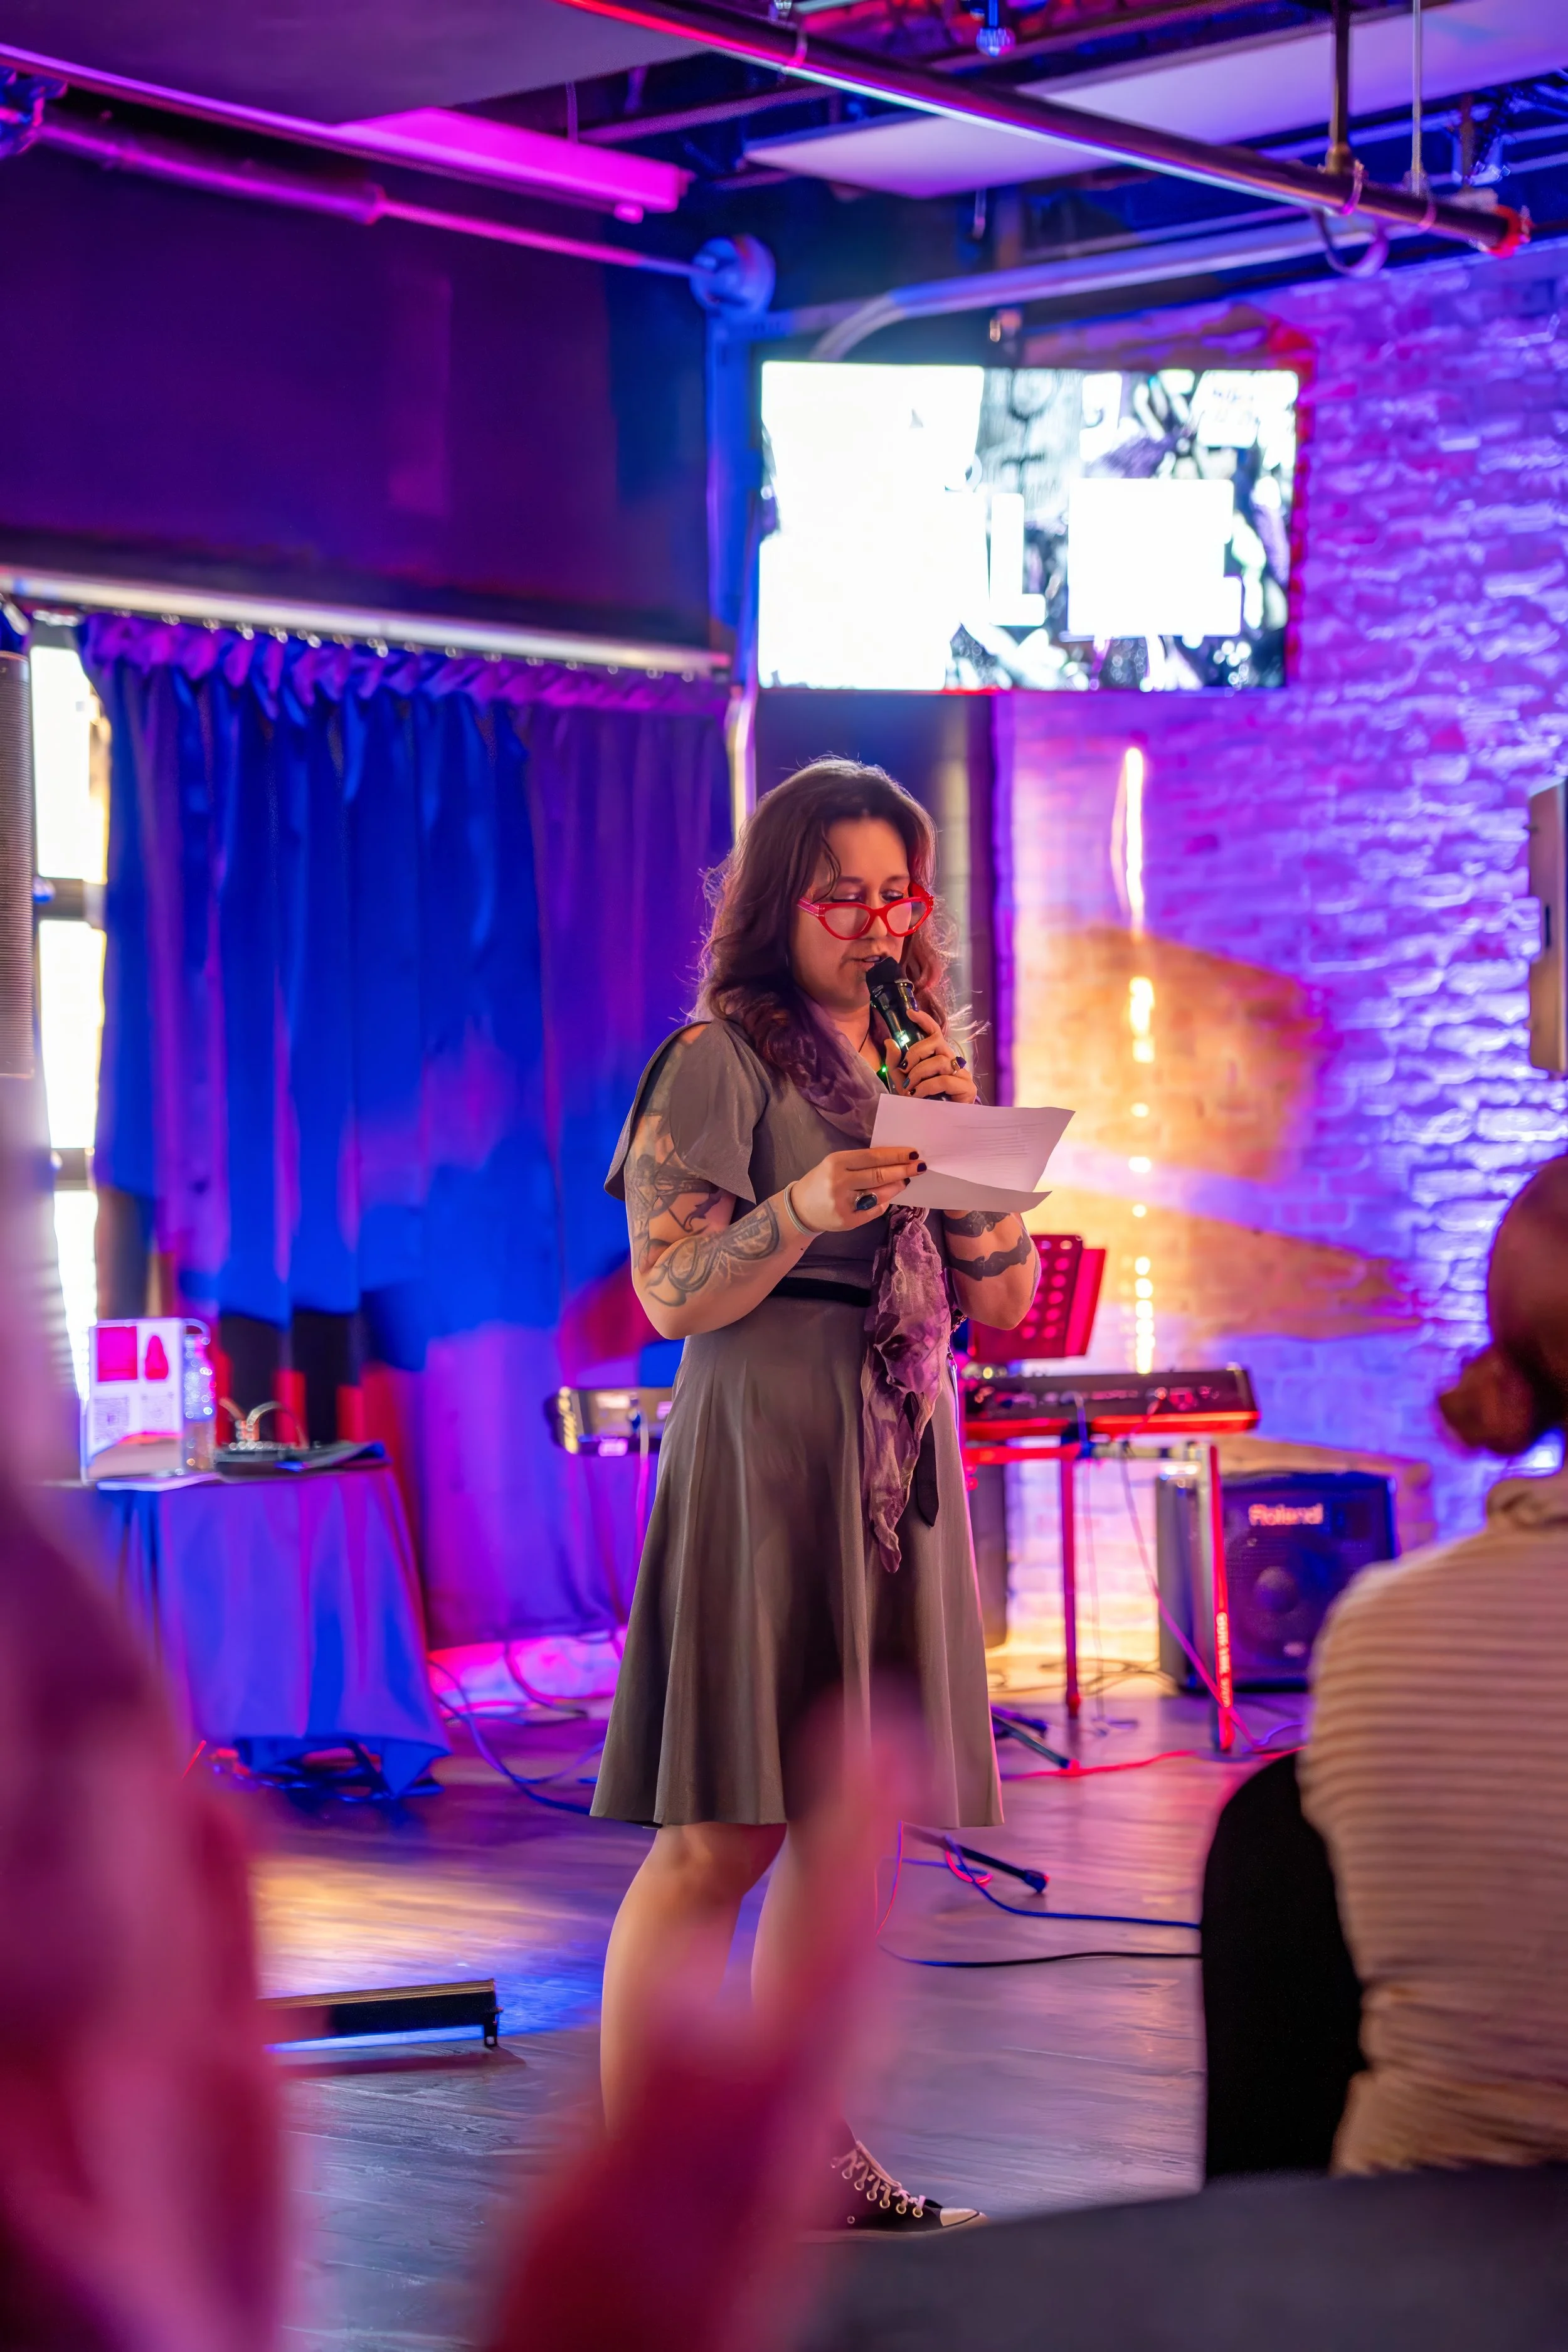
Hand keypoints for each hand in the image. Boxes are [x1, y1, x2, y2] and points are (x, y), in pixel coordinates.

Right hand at [788, 1146, 920, 1231]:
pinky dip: (883, 1203)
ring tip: (905, 1181)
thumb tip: (894, 1162)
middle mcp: (839, 1182)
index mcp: (836, 1162)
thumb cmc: (822, 1181)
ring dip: (896, 1187)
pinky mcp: (847, 1220)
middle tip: (920, 1167)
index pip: (873, 1157)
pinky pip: (874, 1211)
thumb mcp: (836, 1165)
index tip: (913, 1153)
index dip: (895, 1155)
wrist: (800, 1208)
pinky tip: (886, 1197)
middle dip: (903, 1170)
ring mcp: (843, 1203)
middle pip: (879, 1175)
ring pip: (879, 1194)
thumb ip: (861, 1164)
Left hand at [888, 1009, 977, 1103]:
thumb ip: (896, 1063)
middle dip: (915, 1053)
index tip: (910, 1013)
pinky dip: (927, 1087)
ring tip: (910, 1088)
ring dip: (919, 1073)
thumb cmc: (921, 1104)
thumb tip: (890, 1042)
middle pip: (936, 1043)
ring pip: (940, 1061)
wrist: (934, 1129)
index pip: (935, 1033)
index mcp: (939, 1057)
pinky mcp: (966, 1089)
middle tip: (905, 1069)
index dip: (925, 1021)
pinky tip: (918, 1095)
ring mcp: (962, 1075)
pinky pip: (944, 1080)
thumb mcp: (902, 1082)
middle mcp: (953, 1062)